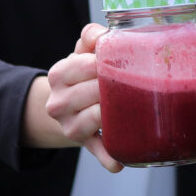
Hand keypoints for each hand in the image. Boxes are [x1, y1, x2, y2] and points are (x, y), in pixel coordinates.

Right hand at [45, 23, 121, 171]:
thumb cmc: (81, 72)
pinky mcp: (83, 143)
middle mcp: (58, 103)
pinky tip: (119, 160)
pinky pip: (97, 151)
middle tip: (136, 78)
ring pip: (94, 119)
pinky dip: (108, 156)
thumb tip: (102, 34)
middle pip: (93, 91)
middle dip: (116, 85)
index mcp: (58, 75)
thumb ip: (91, 36)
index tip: (125, 59)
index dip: (108, 61)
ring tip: (133, 103)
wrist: (67, 104)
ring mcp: (69, 126)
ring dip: (115, 113)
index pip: (86, 66)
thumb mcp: (81, 51)